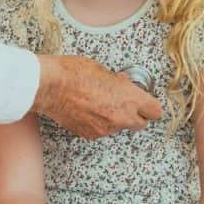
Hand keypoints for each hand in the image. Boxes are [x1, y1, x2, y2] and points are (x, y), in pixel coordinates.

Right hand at [34, 55, 162, 138]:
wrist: (49, 86)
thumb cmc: (72, 73)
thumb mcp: (103, 69)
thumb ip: (118, 82)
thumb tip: (121, 84)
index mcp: (128, 98)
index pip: (155, 111)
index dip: (150, 105)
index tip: (146, 101)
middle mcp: (119, 117)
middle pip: (141, 124)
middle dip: (136, 114)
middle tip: (126, 102)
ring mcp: (104, 128)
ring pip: (118, 127)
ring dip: (114, 117)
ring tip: (99, 101)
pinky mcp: (89, 134)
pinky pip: (101, 129)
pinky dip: (98, 122)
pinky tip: (88, 108)